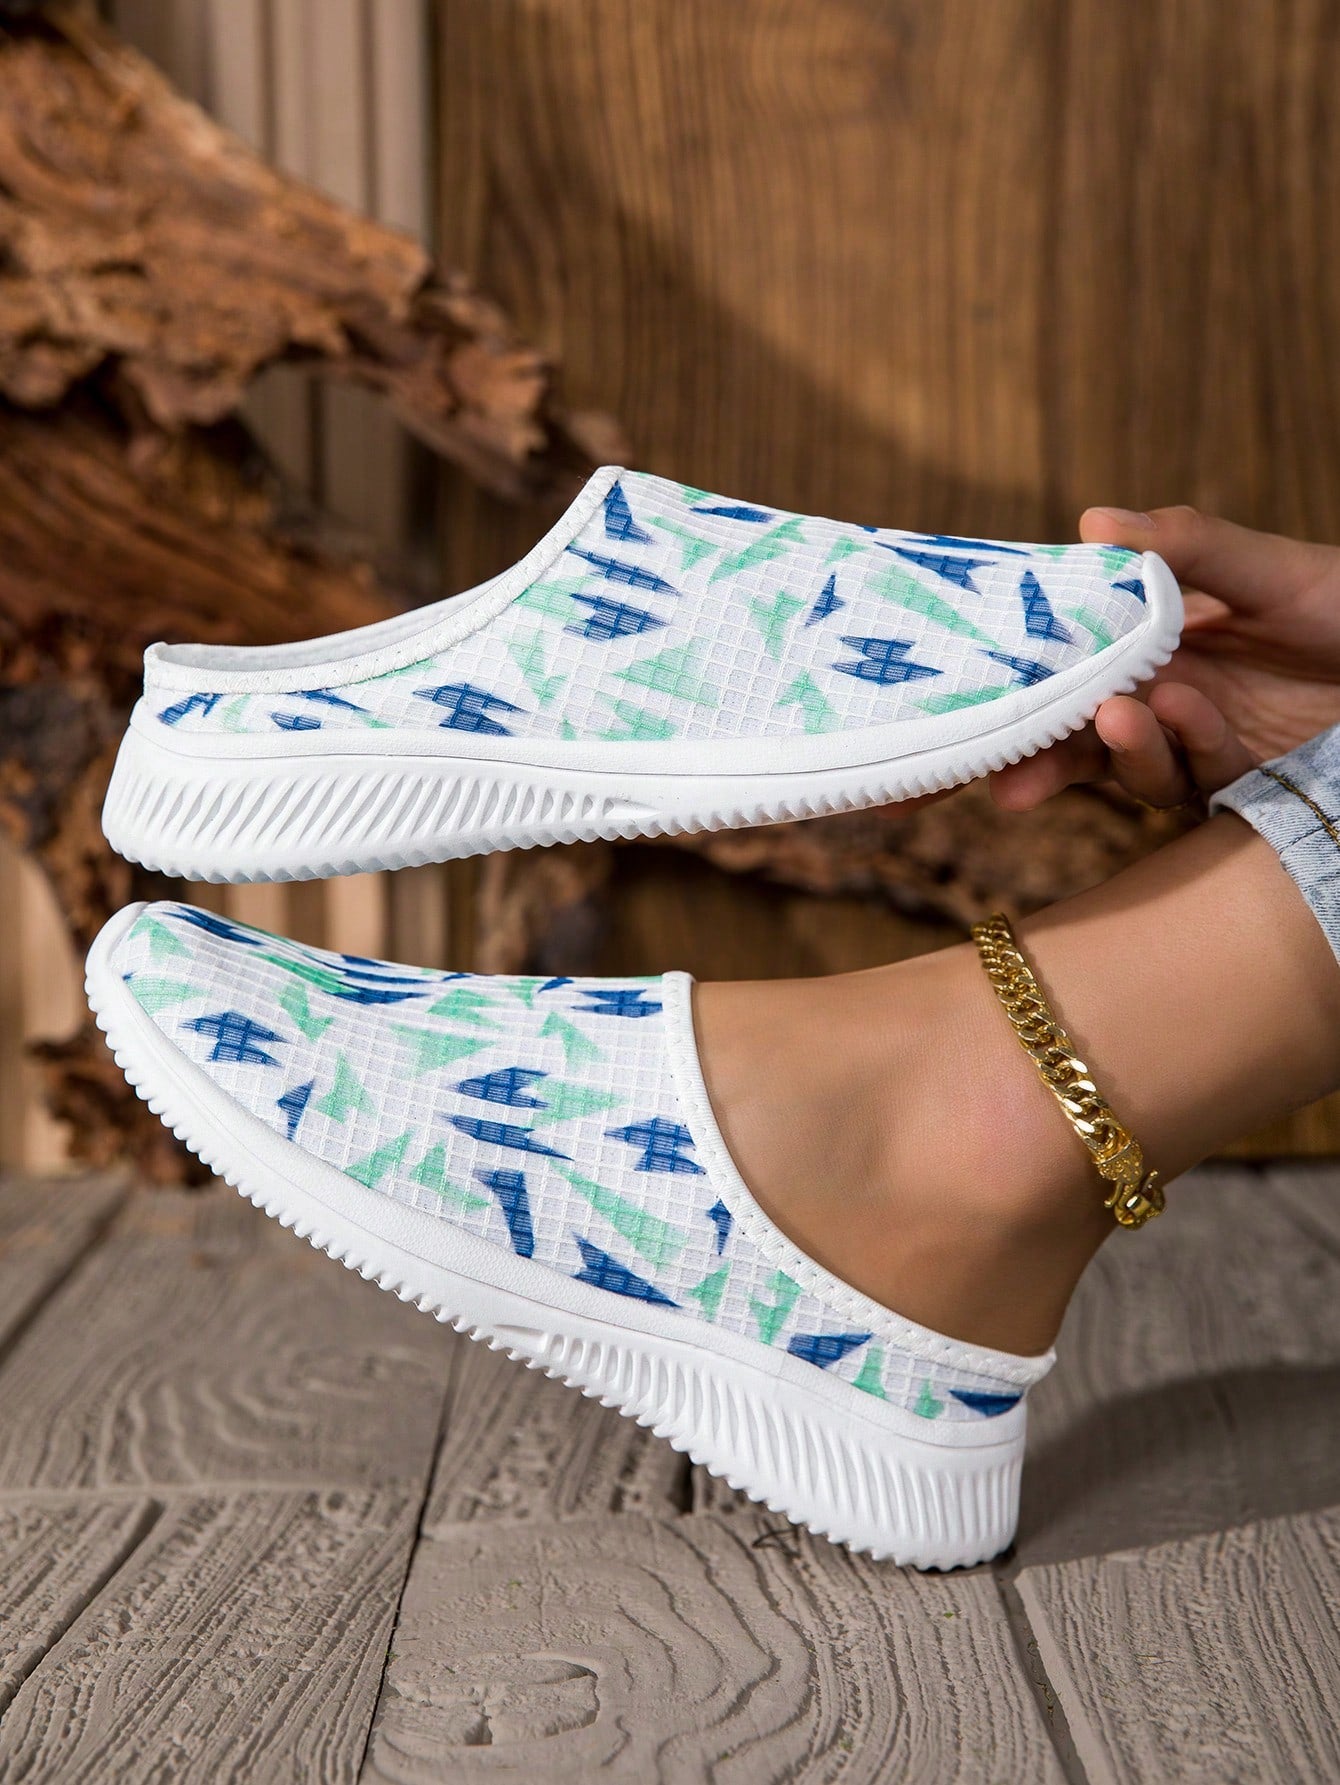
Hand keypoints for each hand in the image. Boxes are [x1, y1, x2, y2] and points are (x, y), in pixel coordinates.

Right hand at [990, 506, 1339, 810]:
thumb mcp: (1267, 567)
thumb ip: (1185, 545)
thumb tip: (1091, 520)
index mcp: (1150, 642)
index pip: (1062, 670)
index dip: (1012, 693)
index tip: (963, 709)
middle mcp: (1162, 698)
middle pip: (1076, 742)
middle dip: (1034, 765)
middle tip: (1001, 781)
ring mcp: (1200, 746)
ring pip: (1132, 770)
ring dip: (1120, 751)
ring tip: (1123, 715)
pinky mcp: (1243, 786)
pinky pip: (1199, 780)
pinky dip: (1189, 748)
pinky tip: (1190, 711)